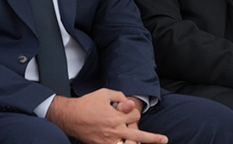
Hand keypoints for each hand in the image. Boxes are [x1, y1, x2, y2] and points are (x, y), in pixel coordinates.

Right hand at [45, 88, 167, 143]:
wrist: (68, 117)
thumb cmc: (87, 103)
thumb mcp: (104, 93)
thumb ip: (120, 96)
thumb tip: (130, 103)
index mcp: (116, 116)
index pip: (135, 115)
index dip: (133, 111)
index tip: (126, 109)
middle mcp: (114, 130)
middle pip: (139, 135)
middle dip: (153, 138)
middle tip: (164, 140)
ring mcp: (107, 140)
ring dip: (136, 143)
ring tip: (143, 142)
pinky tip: (130, 143)